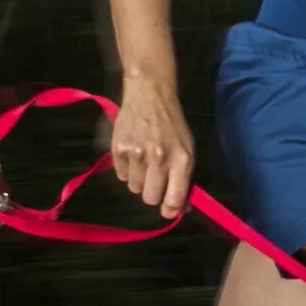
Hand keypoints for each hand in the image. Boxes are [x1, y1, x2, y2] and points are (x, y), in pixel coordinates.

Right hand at [108, 83, 195, 219]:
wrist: (149, 95)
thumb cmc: (172, 125)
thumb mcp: (187, 149)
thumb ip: (185, 179)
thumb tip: (182, 208)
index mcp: (181, 159)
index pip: (174, 198)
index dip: (171, 210)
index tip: (169, 210)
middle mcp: (158, 158)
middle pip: (150, 198)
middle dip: (153, 194)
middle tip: (155, 180)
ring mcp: (136, 154)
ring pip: (134, 188)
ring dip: (139, 180)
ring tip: (144, 161)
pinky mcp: (118, 149)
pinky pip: (121, 176)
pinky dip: (127, 170)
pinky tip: (133, 154)